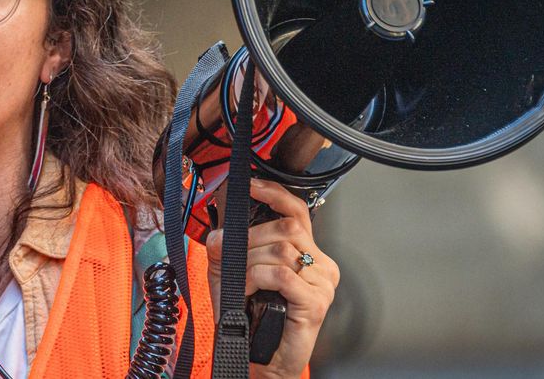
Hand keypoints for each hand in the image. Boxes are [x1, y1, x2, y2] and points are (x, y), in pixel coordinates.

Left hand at [206, 179, 337, 378]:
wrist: (260, 358)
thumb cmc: (250, 317)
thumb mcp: (231, 274)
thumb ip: (227, 247)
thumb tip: (222, 231)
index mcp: (306, 252)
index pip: (297, 211)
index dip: (275, 193)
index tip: (252, 185)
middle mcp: (320, 264)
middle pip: (285, 228)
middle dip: (249, 239)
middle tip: (231, 258)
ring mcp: (322, 283)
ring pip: (281, 249)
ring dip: (249, 262)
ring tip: (239, 282)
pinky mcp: (316, 302)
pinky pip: (281, 274)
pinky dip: (255, 279)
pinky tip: (246, 291)